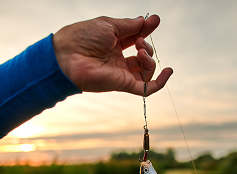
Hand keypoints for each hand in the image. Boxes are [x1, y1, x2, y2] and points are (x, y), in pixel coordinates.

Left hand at [53, 15, 172, 95]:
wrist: (68, 56)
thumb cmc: (82, 37)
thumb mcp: (109, 25)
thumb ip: (129, 26)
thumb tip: (144, 21)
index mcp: (112, 43)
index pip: (135, 37)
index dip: (146, 29)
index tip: (155, 21)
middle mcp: (117, 58)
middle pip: (143, 54)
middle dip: (146, 44)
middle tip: (139, 40)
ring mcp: (121, 72)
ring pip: (146, 70)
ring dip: (150, 58)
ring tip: (140, 51)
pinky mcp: (123, 84)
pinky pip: (146, 88)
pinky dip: (160, 82)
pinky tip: (168, 71)